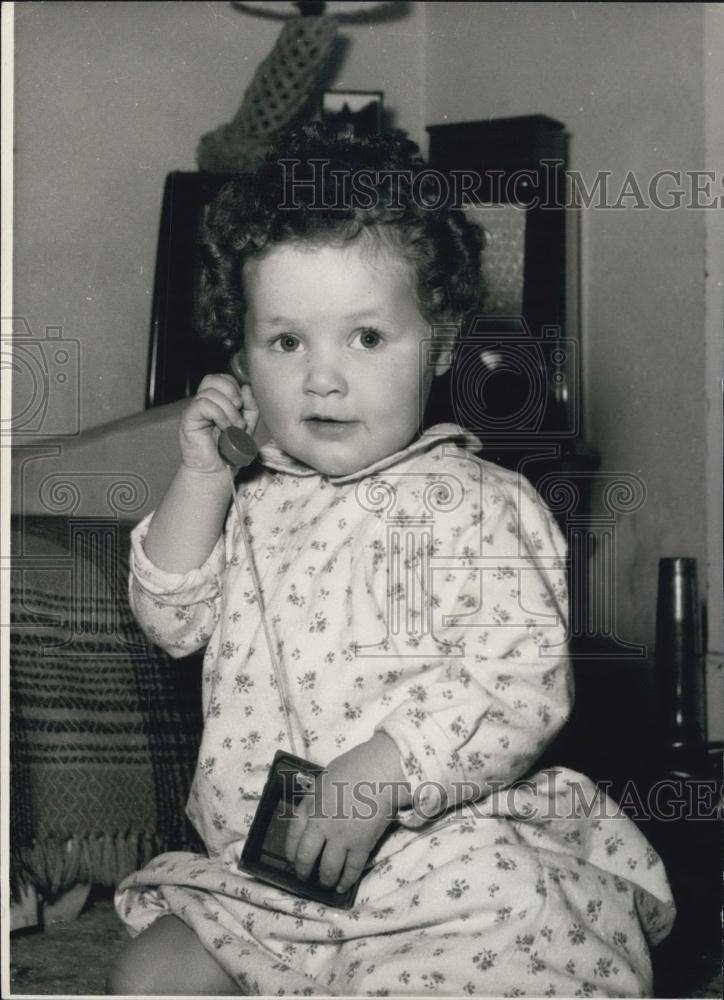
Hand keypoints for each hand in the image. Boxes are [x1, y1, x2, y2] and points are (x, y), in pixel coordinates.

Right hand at [179, 374, 258, 473]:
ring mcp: (194, 410)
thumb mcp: (247, 427)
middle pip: (212, 378)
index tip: (243, 406)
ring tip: (235, 426)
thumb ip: (250, 407)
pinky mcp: (188, 419)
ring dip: (229, 409)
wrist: (217, 472)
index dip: (235, 387)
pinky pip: (203, 404)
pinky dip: (219, 415)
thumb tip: (246, 387)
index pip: (223, 379)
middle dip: (231, 391)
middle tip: (239, 411)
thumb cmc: (230, 452)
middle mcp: (203, 403)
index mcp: (216, 402)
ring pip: (210, 392)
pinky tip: (225, 428)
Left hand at [284, 733, 410, 894]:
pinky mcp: (362, 846)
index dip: (291, 852)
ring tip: (325, 883)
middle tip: (304, 877)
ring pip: (328, 869)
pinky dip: (346, 881)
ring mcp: (341, 838)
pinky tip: (343, 887)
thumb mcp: (324, 780)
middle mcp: (321, 826)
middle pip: (306, 857)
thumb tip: (312, 813)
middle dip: (303, 871)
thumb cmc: (353, 768)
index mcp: (310, 807)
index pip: (292, 837)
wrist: (380, 771)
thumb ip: (315, 799)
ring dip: (325, 880)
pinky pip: (352, 870)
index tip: (292, 859)